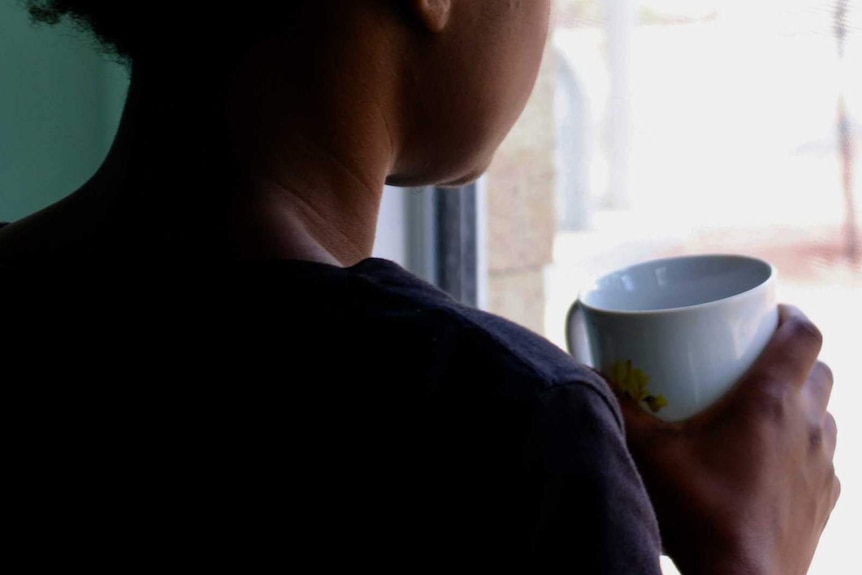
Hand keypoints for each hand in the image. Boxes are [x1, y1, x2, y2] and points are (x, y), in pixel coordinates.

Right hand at [619, 304, 839, 574]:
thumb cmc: (699, 516)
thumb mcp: (649, 455)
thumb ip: (620, 409)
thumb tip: (593, 375)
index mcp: (771, 402)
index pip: (805, 335)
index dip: (790, 315)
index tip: (766, 314)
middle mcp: (808, 426)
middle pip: (818, 369)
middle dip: (790, 357)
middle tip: (750, 361)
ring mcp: (822, 465)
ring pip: (824, 413)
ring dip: (799, 402)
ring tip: (757, 410)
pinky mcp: (825, 499)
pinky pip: (821, 455)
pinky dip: (801, 444)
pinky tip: (768, 461)